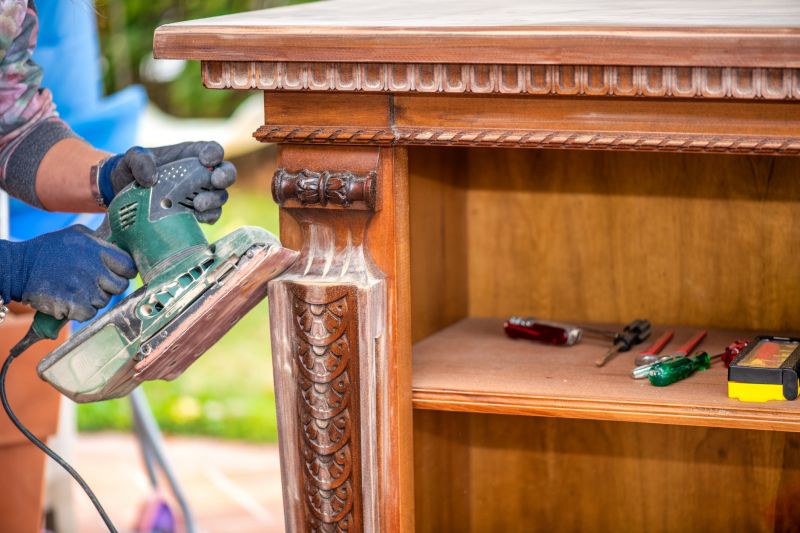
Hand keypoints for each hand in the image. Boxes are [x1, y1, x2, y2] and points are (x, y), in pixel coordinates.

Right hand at [6, 226, 136, 321]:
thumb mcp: (77, 234)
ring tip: (75, 288)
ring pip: (104, 301)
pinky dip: (81, 310)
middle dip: (109, 286)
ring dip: (92, 298)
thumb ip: (100, 241)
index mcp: (99, 251)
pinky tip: (69, 299)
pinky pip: (89, 313)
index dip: (124, 272)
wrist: (19, 267)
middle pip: (120, 286)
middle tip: (92, 282)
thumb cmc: (49, 249)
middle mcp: (95, 269)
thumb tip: (119, 246)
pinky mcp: (74, 305)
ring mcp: (85, 289)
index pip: (129, 266)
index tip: (116, 273)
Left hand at [100, 141, 236, 222]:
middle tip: (215, 181)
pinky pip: (212, 215)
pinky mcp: (197, 213)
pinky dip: (208, 217)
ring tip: (197, 204)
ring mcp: (202, 194)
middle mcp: (202, 174)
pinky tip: (196, 217)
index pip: (213, 150)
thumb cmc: (133, 169)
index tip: (205, 160)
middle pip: (227, 173)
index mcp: (192, 155)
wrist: (123, 192)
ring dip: (213, 200)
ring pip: (221, 196)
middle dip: (225, 177)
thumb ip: (140, 161)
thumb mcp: (133, 158)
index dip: (214, 154)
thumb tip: (151, 179)